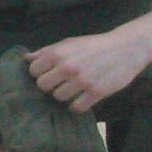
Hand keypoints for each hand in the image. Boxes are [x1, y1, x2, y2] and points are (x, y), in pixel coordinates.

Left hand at [27, 30, 151, 114]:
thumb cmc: (94, 46)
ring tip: (72, 90)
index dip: (39, 74)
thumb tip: (26, 59)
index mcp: (58, 54)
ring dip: (64, 95)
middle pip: (43, 86)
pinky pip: (77, 107)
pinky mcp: (97, 93)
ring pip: (58, 97)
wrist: (125, 48)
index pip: (34, 71)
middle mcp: (67, 67)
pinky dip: (77, 105)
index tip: (48, 74)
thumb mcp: (68, 43)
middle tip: (59, 83)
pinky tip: (81, 98)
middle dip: (49, 86)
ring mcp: (82, 81)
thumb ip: (47, 52)